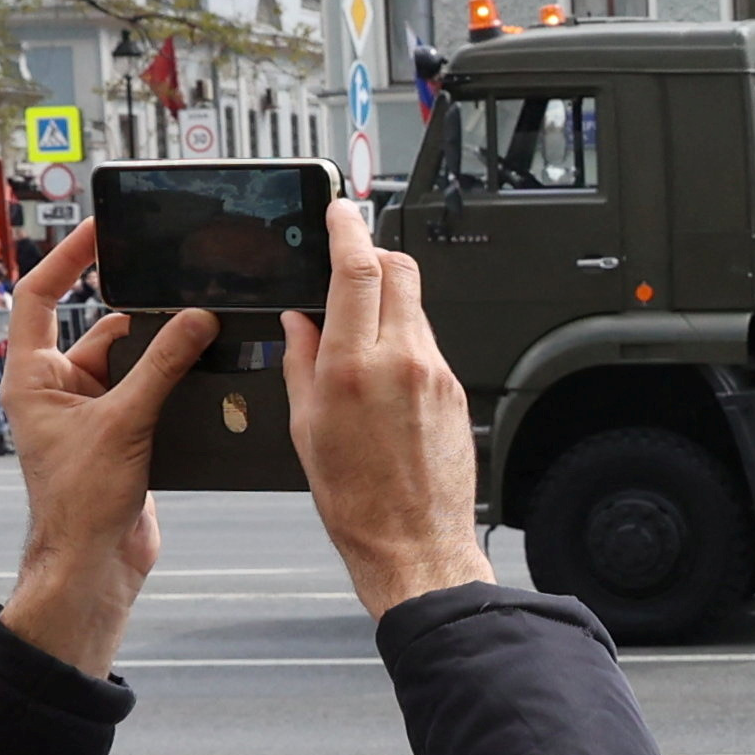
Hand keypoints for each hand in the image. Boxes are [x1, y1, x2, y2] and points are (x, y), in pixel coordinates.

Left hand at [0, 224, 210, 675]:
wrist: (94, 563)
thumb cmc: (80, 501)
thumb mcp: (124, 422)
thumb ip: (162, 366)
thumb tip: (197, 319)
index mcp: (31, 375)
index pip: (39, 295)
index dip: (67, 258)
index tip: (100, 231)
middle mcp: (56, 386)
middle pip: (101, 326)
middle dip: (141, 310)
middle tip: (176, 284)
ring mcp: (90, 410)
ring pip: (134, 359)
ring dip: (165, 350)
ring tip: (202, 329)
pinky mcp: (122, 432)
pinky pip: (151, 390)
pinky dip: (177, 380)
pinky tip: (206, 370)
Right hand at [282, 205, 493, 615]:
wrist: (413, 543)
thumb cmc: (356, 499)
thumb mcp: (305, 426)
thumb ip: (301, 362)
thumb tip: (299, 322)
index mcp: (354, 365)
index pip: (357, 269)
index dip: (348, 229)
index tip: (339, 211)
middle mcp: (402, 361)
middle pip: (398, 272)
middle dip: (374, 255)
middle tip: (350, 260)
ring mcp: (435, 374)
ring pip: (414, 306)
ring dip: (388, 300)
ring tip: (358, 328)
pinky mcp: (454, 391)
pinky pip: (427, 344)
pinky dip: (403, 339)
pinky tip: (382, 370)